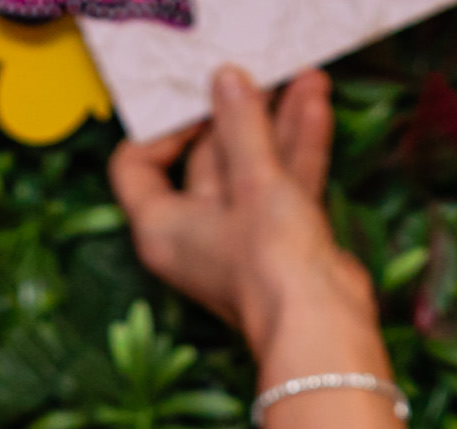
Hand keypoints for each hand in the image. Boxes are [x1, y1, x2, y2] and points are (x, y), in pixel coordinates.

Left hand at [108, 67, 374, 365]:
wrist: (320, 326)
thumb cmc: (269, 265)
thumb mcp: (253, 180)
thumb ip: (241, 126)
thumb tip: (226, 81)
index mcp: (161, 226)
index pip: (135, 167)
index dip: (161, 130)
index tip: (197, 106)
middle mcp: (194, 235)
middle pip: (205, 160)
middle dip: (238, 114)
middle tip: (258, 74)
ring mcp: (238, 240)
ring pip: (252, 169)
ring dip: (277, 125)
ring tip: (303, 79)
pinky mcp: (278, 244)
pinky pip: (283, 186)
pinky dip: (297, 151)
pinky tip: (315, 109)